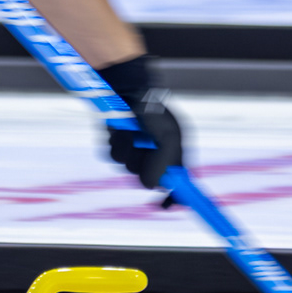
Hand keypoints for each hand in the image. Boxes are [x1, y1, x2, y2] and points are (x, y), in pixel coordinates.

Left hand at [96, 55, 184, 190]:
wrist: (126, 87)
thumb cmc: (151, 111)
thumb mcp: (167, 140)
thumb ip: (162, 165)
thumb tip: (152, 187)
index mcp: (174, 150)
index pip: (179, 181)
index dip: (176, 197)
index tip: (166, 205)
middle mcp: (155, 151)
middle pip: (147, 179)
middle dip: (142, 166)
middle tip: (143, 150)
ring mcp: (135, 147)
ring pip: (126, 167)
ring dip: (126, 152)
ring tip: (129, 132)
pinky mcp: (117, 141)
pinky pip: (112, 155)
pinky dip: (114, 144)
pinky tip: (118, 129)